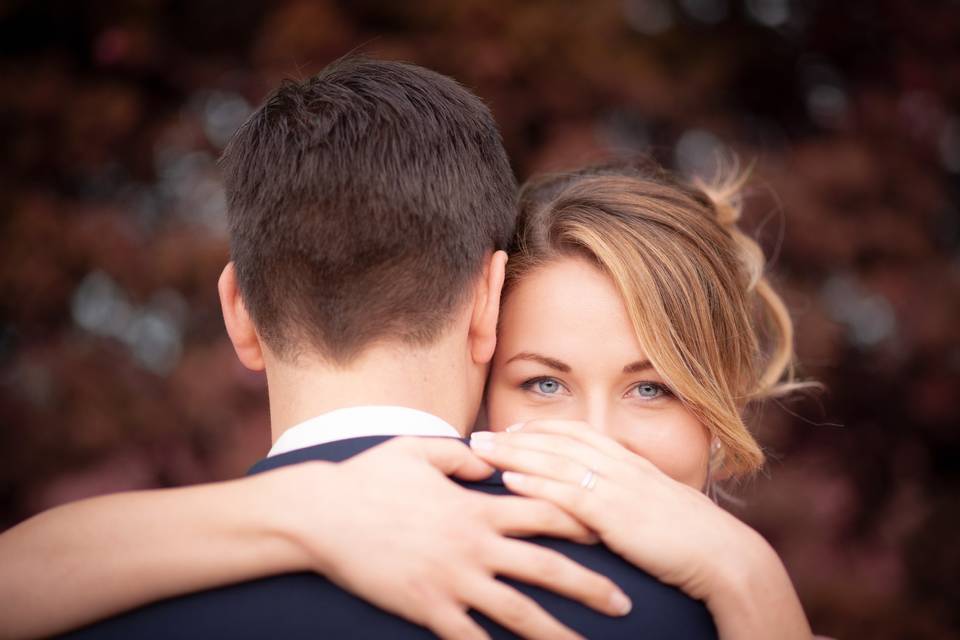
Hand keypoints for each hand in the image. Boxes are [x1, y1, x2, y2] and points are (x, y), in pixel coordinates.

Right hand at [261, 437, 632, 639]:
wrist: (321, 515)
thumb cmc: (369, 477)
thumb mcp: (418, 450)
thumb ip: (462, 453)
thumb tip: (491, 456)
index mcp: (476, 507)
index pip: (544, 513)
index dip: (581, 522)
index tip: (609, 532)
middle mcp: (474, 546)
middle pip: (546, 569)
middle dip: (590, 587)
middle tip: (625, 603)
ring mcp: (452, 581)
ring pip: (518, 613)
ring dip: (557, 633)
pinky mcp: (427, 608)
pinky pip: (470, 639)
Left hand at [469, 421, 812, 639]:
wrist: (723, 554)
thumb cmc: (691, 536)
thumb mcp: (657, 503)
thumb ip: (628, 494)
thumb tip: (604, 499)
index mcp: (630, 462)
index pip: (577, 433)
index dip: (541, 429)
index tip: (511, 429)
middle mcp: (620, 466)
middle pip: (557, 441)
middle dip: (513, 436)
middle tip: (477, 435)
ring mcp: (617, 487)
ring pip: (555, 461)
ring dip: (513, 453)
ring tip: (479, 450)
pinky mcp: (615, 514)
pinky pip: (568, 493)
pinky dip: (536, 484)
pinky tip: (510, 481)